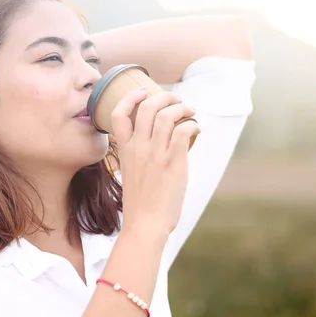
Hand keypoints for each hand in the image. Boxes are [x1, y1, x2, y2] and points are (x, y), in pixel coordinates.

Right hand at [111, 88, 200, 238]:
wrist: (145, 224)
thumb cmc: (140, 203)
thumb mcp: (132, 173)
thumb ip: (141, 154)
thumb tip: (168, 139)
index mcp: (125, 150)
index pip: (119, 114)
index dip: (130, 97)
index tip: (143, 91)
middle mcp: (138, 148)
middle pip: (148, 107)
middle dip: (164, 97)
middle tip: (176, 100)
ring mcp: (155, 154)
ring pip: (167, 115)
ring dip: (182, 107)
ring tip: (190, 111)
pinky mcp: (173, 163)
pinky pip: (183, 131)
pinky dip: (192, 124)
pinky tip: (196, 128)